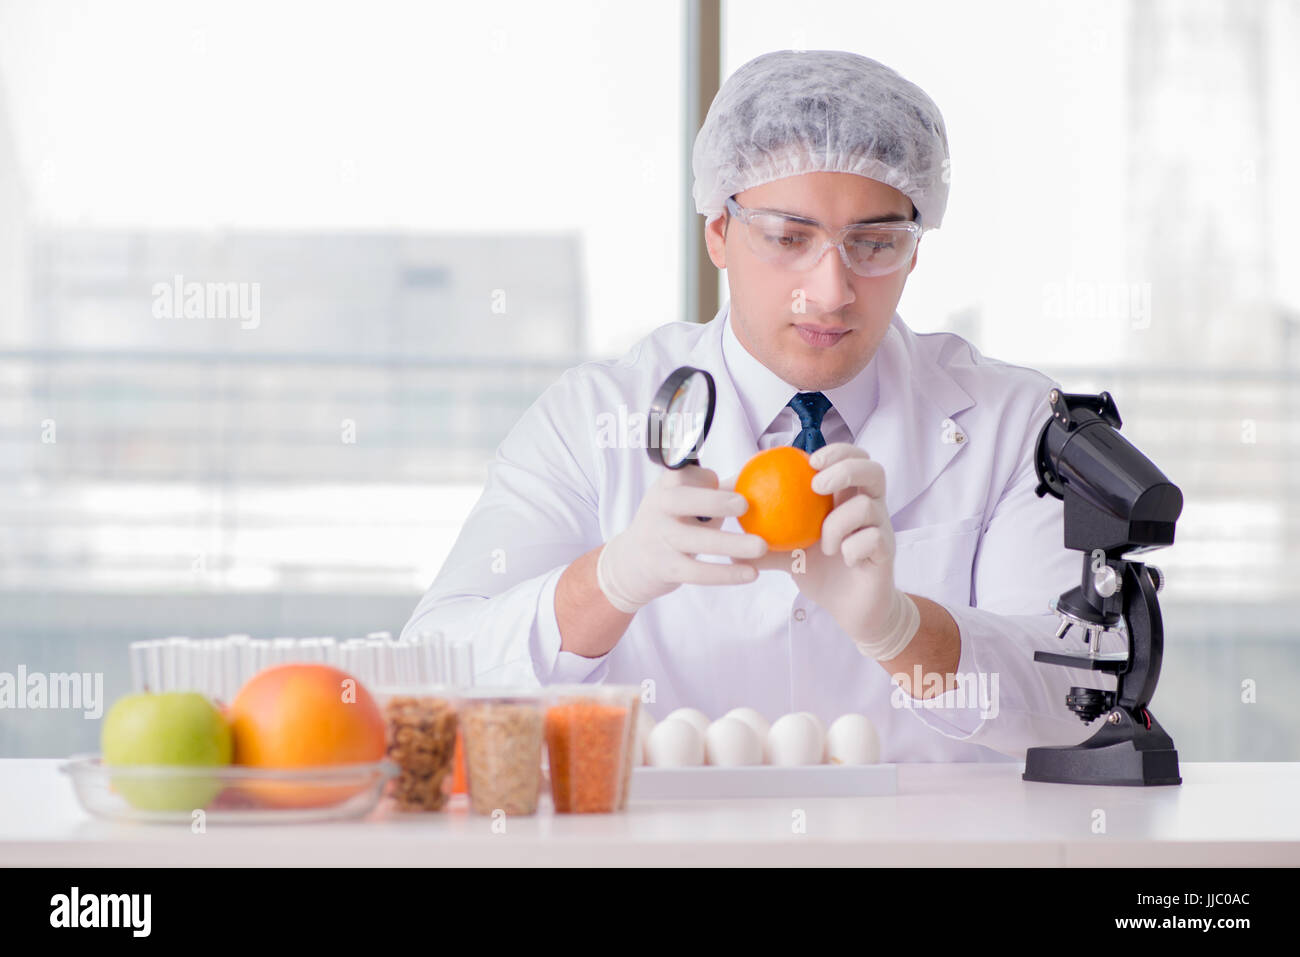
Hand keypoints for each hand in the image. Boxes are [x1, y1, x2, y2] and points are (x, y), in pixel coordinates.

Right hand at [596, 465, 768, 613]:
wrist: (631, 562)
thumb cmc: (672, 523)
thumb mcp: (686, 500)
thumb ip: (717, 490)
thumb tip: (756, 478)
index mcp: (666, 486)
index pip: (683, 474)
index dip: (703, 477)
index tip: (727, 479)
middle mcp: (659, 508)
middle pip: (683, 500)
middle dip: (714, 501)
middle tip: (745, 504)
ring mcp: (660, 539)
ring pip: (696, 540)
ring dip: (731, 543)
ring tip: (761, 547)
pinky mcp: (666, 568)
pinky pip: (697, 572)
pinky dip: (725, 573)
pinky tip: (750, 573)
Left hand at [733, 443, 919, 659]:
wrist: (850, 610)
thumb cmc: (821, 572)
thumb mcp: (787, 554)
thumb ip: (763, 541)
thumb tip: (726, 539)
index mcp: (847, 499)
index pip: (852, 459)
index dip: (837, 451)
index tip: (810, 459)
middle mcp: (870, 508)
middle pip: (873, 470)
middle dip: (845, 469)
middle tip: (817, 485)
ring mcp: (882, 529)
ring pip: (869, 506)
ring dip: (839, 522)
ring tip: (824, 544)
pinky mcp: (887, 553)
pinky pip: (874, 539)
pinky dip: (853, 547)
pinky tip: (843, 559)